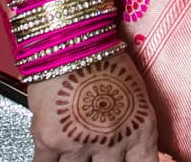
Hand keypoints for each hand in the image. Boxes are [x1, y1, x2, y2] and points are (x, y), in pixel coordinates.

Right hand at [29, 51, 159, 161]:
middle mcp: (113, 139)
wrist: (73, 40)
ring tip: (77, 142)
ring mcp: (80, 143)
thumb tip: (129, 153)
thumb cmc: (106, 59)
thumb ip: (133, 128)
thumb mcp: (136, 96)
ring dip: (76, 161)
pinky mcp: (49, 140)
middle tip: (98, 149)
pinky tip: (55, 156)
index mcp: (141, 128)